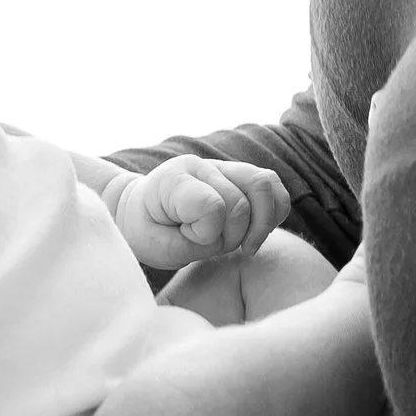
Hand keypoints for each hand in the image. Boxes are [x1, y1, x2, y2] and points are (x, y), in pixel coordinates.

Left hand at [112, 155, 293, 269]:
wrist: (141, 211)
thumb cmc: (147, 231)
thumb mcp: (155, 247)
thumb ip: (192, 244)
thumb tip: (231, 234)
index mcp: (174, 180)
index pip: (212, 205)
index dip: (205, 235)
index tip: (186, 240)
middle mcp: (201, 166)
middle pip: (242, 200)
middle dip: (234, 235)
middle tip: (215, 249)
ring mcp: (221, 166)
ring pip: (266, 183)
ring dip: (263, 222)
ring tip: (246, 244)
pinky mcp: (238, 173)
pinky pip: (273, 184)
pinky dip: (275, 210)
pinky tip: (257, 231)